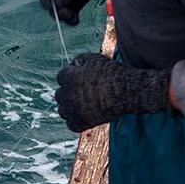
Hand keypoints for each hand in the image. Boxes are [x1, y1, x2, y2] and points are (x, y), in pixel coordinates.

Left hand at [53, 53, 171, 132]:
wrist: (125, 92)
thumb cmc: (112, 73)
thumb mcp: (96, 59)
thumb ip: (81, 59)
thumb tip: (74, 64)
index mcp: (68, 78)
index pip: (61, 77)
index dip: (71, 77)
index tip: (80, 79)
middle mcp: (66, 95)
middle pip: (59, 95)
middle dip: (68, 93)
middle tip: (82, 93)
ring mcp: (72, 111)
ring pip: (63, 111)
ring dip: (70, 108)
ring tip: (83, 105)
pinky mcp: (80, 124)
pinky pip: (71, 124)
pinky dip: (77, 121)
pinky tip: (87, 116)